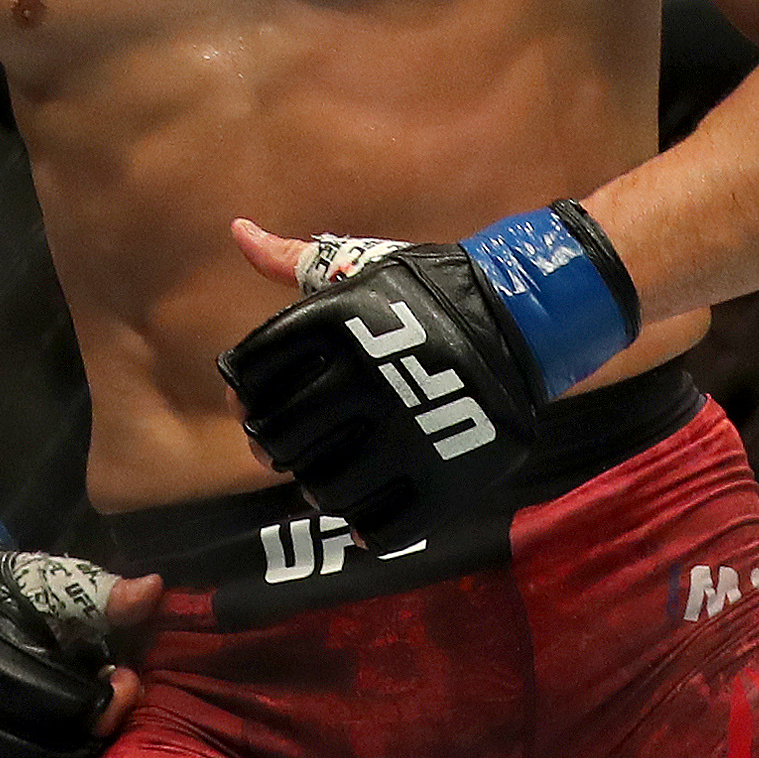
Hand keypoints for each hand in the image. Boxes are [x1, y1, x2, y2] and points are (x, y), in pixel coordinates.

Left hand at [217, 206, 638, 551]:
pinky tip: (366, 510)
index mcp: (332, 326)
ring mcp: (404, 435)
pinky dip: (365, 526)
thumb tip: (237, 230)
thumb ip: (291, 260)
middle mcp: (361, 380)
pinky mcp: (443, 479)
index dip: (242, 395)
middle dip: (271, 446)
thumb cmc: (424, 295)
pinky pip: (382, 527)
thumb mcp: (357, 268)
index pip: (250, 376)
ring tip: (327, 474)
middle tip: (285, 446)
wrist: (522, 318)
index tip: (252, 402)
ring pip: (322, 490)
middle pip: (278, 439)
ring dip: (315, 487)